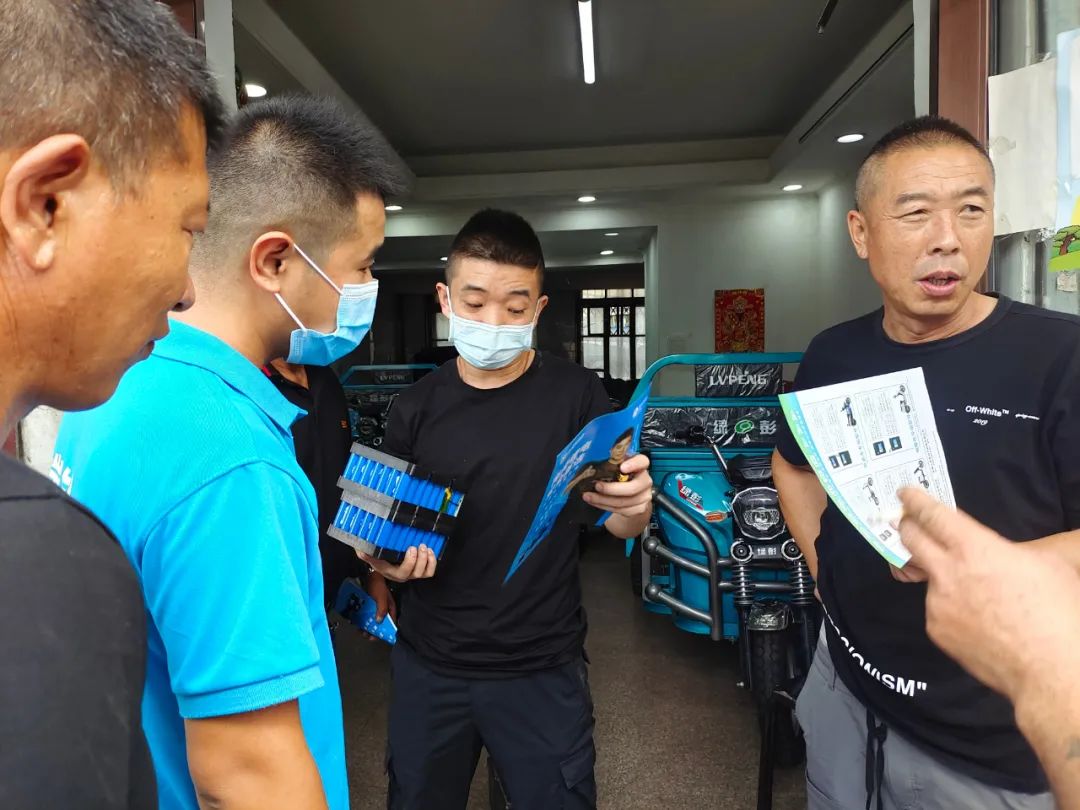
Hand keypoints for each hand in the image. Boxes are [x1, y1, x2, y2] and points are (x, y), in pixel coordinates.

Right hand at [358, 544, 436, 582]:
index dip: (410, 562)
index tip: (411, 548)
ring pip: (424, 573)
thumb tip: (361, 551)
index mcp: (391, 572)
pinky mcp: (419, 569)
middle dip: (420, 559)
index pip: (403, 572)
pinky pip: (429, 571)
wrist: (382, 559)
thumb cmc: (377, 556)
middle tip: (420, 546)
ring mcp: (412, 573)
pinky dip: (432, 562)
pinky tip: (430, 552)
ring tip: (425, 548)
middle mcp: (403, 574)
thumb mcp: (369, 555)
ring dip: (428, 560)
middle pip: (416, 573)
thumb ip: (365, 553)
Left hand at [362, 572, 396, 641]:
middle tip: (366, 634)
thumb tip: (379, 621)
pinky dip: (362, 620)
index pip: (390, 624)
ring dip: (367, 627)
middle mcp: (384, 610)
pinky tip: (357, 622)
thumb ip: (381, 609)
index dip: (385, 632)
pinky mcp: (369, 606)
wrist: (370, 574)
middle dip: (373, 631)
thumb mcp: (381, 597)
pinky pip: (366, 616)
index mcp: (390, 609)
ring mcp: (376, 608)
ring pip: (372, 621)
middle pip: (380, 624)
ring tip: (360, 630)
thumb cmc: (378, 585)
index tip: (377, 637)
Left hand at [583, 454, 651, 517]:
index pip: (642, 462)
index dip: (633, 464)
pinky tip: (594, 501)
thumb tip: (594, 466)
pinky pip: (620, 510)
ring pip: (623, 502)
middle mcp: (645, 481)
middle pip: (632, 488)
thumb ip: (611, 463)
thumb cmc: (621, 476)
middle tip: (597, 486)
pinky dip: (604, 506)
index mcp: (641, 466)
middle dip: (612, 489)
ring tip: (588, 496)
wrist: (631, 494)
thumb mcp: (617, 465)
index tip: (622, 467)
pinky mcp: (639, 509)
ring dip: (603, 500)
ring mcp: (644, 496)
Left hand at [897, 487, 1079, 700]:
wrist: (1051, 670)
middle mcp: (946, 572)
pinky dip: (951, 609)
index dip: (915, 500)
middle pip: (910, 539)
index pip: (932, 514)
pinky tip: (978, 620)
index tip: (905, 493)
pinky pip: (938, 610)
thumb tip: (1009, 548)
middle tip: (909, 522)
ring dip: (941, 577)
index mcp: (974, 548)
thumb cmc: (1058, 612)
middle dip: (907, 525)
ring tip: (976, 593)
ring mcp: (937, 603)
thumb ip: (1016, 548)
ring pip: (928, 579)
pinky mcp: (936, 630)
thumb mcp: (1049, 563)